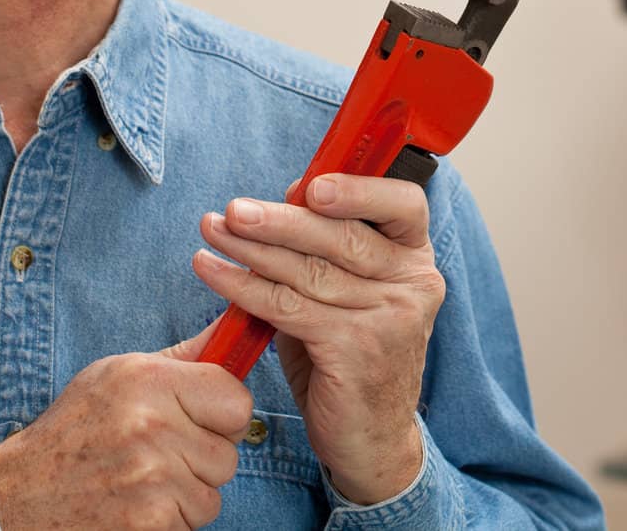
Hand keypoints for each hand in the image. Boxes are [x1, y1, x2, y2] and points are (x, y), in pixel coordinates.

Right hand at [0, 321, 253, 529]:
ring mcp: (151, 480)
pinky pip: (195, 521)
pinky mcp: (151, 524)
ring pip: (214, 491)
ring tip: (145, 478)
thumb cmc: (77, 428)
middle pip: (229, 452)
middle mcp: (151, 426)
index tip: (204, 417)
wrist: (21, 495)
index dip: (225, 412)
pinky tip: (138, 503)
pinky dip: (174, 519)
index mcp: (147, 380)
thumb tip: (236, 327)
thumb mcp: (120, 374)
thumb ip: (183, 357)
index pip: (237, 400)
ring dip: (188, 491)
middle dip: (204, 455)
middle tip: (161, 451)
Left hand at [192, 173, 444, 504]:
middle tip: (233, 209)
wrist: (371, 441)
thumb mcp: (348, 295)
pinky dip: (243, 288)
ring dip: (251, 248)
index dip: (358, 188)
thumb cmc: (351, 355)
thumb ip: (326, 252)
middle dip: (280, 219)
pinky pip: (288, 308)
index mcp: (415, 259)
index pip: (403, 204)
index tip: (309, 185)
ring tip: (211, 232)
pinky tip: (213, 272)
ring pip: (309, 271)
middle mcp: (413, 284)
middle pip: (341, 236)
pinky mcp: (356, 351)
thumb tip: (280, 201)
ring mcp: (389, 319)